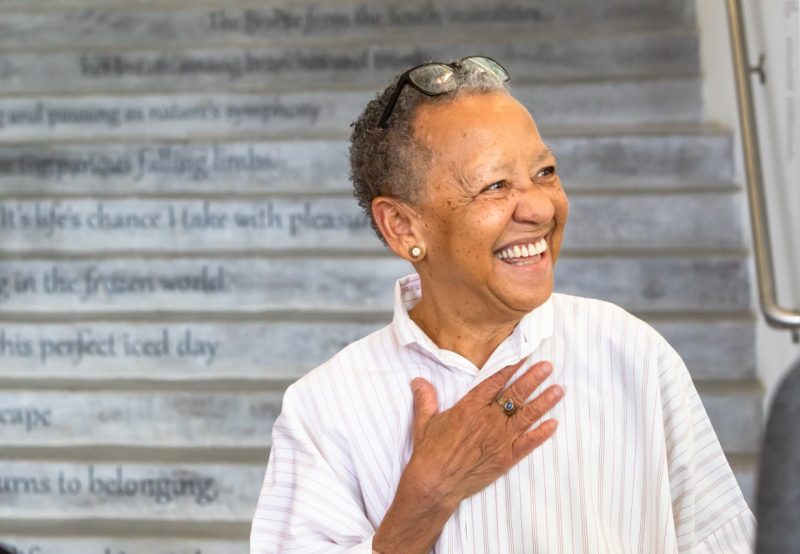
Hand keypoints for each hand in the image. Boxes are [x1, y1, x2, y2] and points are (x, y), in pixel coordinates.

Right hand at [373, 359, 561, 552]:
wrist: (435, 484)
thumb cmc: (429, 453)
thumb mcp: (424, 422)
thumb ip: (425, 399)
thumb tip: (418, 381)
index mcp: (469, 408)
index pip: (495, 382)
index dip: (511, 367)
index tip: (524, 356)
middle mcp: (488, 420)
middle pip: (515, 395)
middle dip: (533, 379)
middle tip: (548, 366)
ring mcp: (499, 440)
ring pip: (526, 416)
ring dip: (544, 402)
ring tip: (558, 390)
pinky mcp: (505, 459)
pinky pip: (528, 444)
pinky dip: (542, 434)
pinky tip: (554, 424)